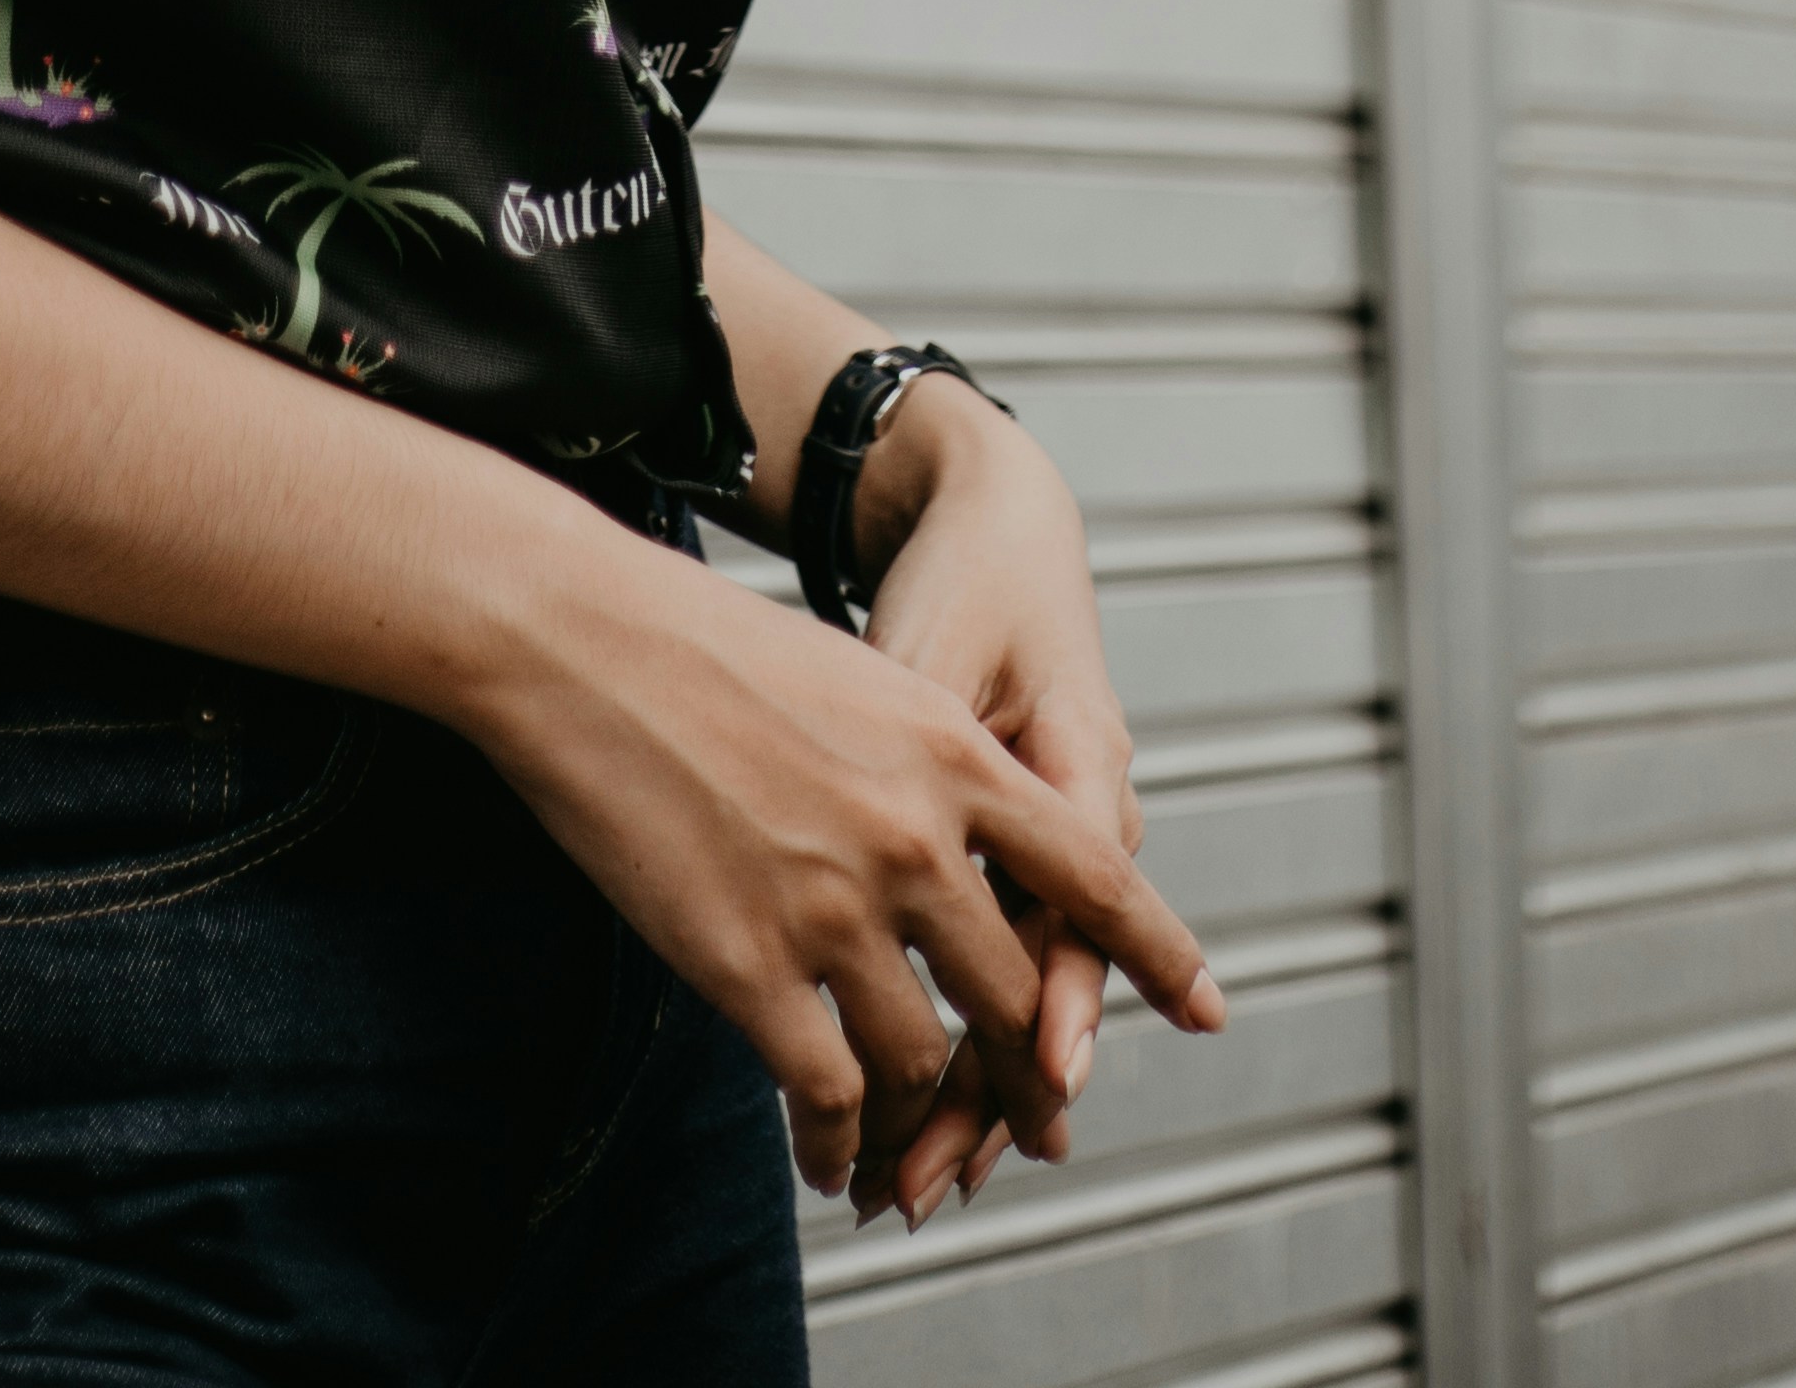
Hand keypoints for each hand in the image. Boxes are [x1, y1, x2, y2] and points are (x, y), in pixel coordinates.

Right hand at [469, 512, 1218, 1203]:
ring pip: (925, 1056)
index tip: (1206, 1009)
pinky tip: (830, 1155)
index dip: (1159, 952)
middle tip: (1024, 1125)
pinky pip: (830, 1093)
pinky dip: (840, 1141)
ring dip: (920, 1117)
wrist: (588, 641)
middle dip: (1020, 1071)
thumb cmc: (714, 650)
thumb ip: (932, 770)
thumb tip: (968, 844)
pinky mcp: (751, 967)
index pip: (1097, 874)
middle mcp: (917, 838)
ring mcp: (836, 908)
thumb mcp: (867, 681)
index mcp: (956, 754)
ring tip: (907, 1153)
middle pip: (1014, 995)